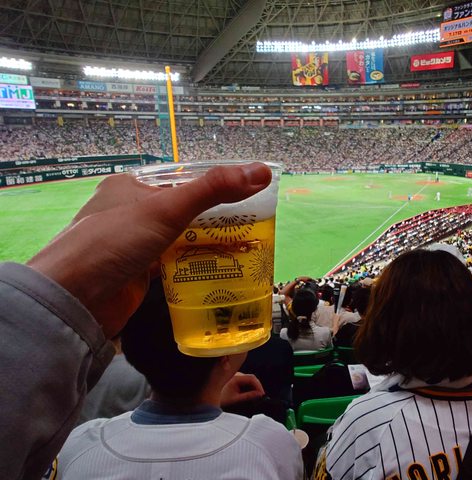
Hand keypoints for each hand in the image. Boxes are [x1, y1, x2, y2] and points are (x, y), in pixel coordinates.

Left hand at [27, 163, 271, 337]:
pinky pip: (173, 263)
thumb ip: (215, 189)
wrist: (76, 298)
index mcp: (130, 186)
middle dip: (215, 217)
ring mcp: (134, 244)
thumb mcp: (168, 208)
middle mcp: (131, 212)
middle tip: (252, 222)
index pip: (180, 178)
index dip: (213, 185)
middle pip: (183, 210)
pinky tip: (219, 267)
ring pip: (180, 238)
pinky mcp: (138, 272)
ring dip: (207, 243)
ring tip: (244, 244)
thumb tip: (262, 172)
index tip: (245, 193)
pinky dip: (194, 264)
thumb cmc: (116, 241)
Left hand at [220, 373, 264, 407]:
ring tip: (252, 399)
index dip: (259, 387)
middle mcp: (235, 374)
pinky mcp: (232, 381)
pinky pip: (243, 383)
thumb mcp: (235, 400)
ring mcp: (234, 377)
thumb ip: (249, 397)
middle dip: (255, 389)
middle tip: (259, 398)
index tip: (262, 395)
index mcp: (236, 377)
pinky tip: (245, 397)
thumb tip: (260, 395)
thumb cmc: (219, 400)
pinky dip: (246, 390)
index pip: (252, 378)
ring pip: (247, 382)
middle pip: (250, 379)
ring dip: (251, 390)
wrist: (208, 400)